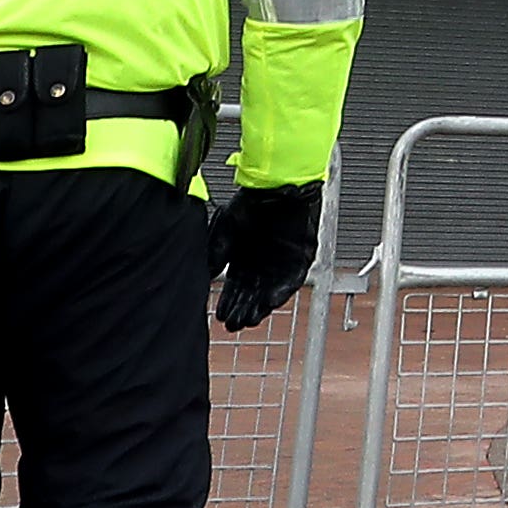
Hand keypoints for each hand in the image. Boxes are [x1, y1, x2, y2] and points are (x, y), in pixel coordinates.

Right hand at [211, 183, 322, 332]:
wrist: (277, 183)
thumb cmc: (252, 201)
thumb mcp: (227, 229)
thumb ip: (217, 252)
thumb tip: (205, 275)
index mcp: (245, 257)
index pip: (236, 287)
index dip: (229, 302)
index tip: (221, 317)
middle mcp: (264, 262)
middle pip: (253, 293)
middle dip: (243, 309)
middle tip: (233, 324)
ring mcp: (283, 260)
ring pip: (271, 290)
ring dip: (261, 306)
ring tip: (249, 320)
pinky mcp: (301, 256)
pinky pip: (293, 279)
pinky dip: (282, 291)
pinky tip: (271, 303)